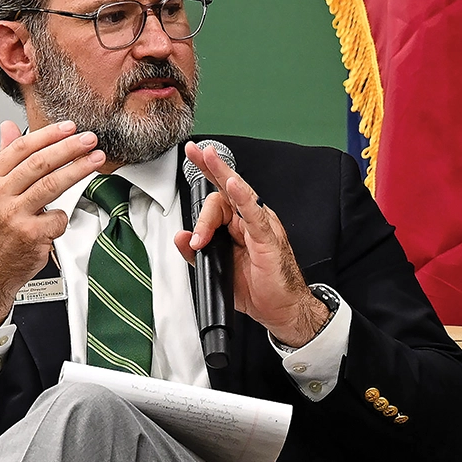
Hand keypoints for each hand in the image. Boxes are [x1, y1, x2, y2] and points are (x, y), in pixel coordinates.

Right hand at [0, 120, 104, 327]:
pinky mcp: (30, 236)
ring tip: (96, 159)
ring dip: (78, 169)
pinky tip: (58, 221)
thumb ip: (2, 159)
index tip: (69, 128)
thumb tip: (8, 128)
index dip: (48, 135)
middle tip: (89, 140)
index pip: (20, 149)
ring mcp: (13, 216)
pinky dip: (63, 217)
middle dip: (69, 148)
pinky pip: (58, 218)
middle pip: (39, 163)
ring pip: (52, 185)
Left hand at [175, 141, 327, 347]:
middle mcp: (249, 221)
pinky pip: (254, 214)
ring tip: (207, 159)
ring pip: (236, 197)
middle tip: (195, 152)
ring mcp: (260, 227)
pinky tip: (234, 185)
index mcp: (238, 225)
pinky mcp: (268, 238)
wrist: (281, 309)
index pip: (219, 195)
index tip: (191, 154)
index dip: (206, 173)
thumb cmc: (257, 288)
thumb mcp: (216, 269)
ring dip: (220, 178)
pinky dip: (243, 199)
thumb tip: (180, 237)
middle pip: (225, 191)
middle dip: (209, 167)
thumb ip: (197, 252)